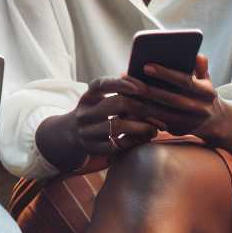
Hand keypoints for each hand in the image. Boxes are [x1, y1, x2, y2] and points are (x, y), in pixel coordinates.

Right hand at [37, 76, 159, 168]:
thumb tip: (149, 88)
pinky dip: (135, 140)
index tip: (142, 88)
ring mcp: (86, 131)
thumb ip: (120, 92)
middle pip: (115, 104)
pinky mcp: (92, 148)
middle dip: (141, 106)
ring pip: (117, 126)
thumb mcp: (100, 99)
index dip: (121, 83)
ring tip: (156, 127)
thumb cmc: (97, 113)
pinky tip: (146, 137)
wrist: (72, 135)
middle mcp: (84, 112)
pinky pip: (117, 144)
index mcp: (88, 96)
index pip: (101, 84)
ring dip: (141, 126)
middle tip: (159, 110)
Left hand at [128, 55, 228, 141]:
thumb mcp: (206, 79)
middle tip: (127, 79)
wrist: (214, 121)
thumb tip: (196, 55)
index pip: (184, 81)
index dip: (165, 74)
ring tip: (123, 92)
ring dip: (141, 103)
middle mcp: (200, 108)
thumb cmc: (202, 93)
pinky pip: (158, 123)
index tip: (146, 66)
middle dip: (147, 88)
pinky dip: (142, 116)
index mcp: (206, 92)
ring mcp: (189, 122)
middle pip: (169, 98)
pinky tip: (127, 107)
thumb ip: (200, 67)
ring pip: (161, 113)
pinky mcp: (179, 131)